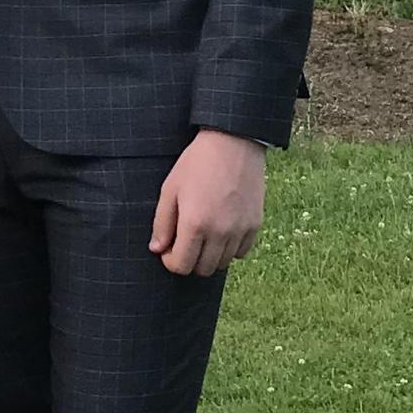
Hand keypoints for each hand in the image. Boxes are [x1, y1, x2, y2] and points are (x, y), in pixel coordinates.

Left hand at [149, 131, 266, 281]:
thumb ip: (162, 223)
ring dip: (209, 255)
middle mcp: (219, 232)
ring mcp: (240, 230)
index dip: (170, 261)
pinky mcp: (255, 225)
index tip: (169, 248)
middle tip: (185, 241)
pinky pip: (241, 252)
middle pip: (202, 269)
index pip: (181, 266)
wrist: (233, 143)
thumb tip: (157, 249)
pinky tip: (222, 230)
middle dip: (189, 260)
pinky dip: (230, 248)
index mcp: (195, 224)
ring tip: (204, 234)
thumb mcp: (170, 189)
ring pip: (222, 263)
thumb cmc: (197, 163)